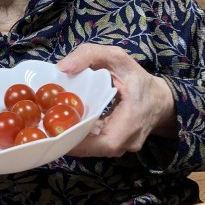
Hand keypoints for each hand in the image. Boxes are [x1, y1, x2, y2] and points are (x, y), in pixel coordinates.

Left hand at [57, 43, 176, 157]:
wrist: (160, 100)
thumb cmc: (138, 79)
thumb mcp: (117, 58)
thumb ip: (89, 55)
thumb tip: (61, 68)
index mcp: (133, 121)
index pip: (107, 143)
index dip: (80, 143)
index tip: (58, 134)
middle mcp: (128, 141)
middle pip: (95, 149)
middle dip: (69, 141)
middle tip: (44, 129)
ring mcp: (122, 147)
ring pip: (94, 149)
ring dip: (72, 140)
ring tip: (48, 128)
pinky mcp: (115, 146)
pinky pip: (96, 145)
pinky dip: (80, 137)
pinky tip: (62, 126)